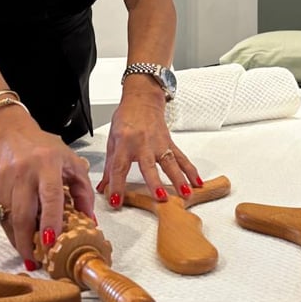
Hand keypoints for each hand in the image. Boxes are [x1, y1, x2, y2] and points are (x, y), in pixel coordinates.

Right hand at [0, 106, 93, 269]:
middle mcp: (24, 171)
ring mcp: (2, 178)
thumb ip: (83, 191)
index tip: (50, 241)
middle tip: (37, 261)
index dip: (50, 220)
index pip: (50, 195)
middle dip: (29, 241)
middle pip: (23, 212)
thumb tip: (90, 222)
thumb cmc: (46, 149)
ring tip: (28, 256)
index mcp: (48, 164)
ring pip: (6, 216)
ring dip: (16, 240)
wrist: (12, 132)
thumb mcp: (72, 163)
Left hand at [96, 82, 201, 207]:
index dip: (116, 185)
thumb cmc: (126, 119)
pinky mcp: (169, 143)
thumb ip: (109, 167)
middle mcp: (143, 144)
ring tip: (185, 194)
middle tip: (160, 198)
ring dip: (179, 179)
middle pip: (149, 166)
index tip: (115, 201)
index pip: (118, 168)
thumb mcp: (112, 141)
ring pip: (170, 163)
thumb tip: (103, 187)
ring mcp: (159, 143)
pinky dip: (190, 171)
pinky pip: (181, 158)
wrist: (142, 100)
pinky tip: (196, 182)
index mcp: (124, 143)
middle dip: (155, 183)